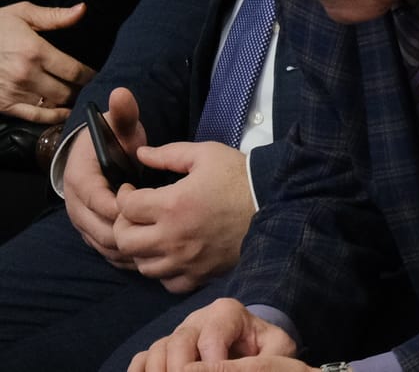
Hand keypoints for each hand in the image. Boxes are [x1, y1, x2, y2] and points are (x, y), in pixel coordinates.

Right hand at [0, 0, 91, 121]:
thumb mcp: (22, 13)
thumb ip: (54, 16)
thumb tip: (83, 10)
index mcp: (34, 52)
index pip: (74, 71)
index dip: (90, 75)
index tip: (97, 75)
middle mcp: (25, 75)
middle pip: (67, 91)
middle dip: (81, 89)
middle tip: (89, 86)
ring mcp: (13, 93)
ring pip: (53, 105)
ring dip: (68, 102)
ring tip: (78, 97)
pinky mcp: (2, 105)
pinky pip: (34, 116)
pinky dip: (52, 117)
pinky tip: (62, 113)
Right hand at [66, 84, 144, 266]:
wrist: (95, 159)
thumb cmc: (112, 142)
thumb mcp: (119, 127)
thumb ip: (124, 114)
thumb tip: (121, 92)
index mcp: (81, 179)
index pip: (99, 200)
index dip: (122, 204)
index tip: (146, 201)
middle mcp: (76, 205)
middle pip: (99, 229)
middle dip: (128, 231)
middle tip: (159, 228)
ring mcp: (82, 222)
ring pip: (102, 244)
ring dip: (128, 248)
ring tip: (158, 244)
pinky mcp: (91, 234)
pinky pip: (105, 252)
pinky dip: (124, 256)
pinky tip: (149, 254)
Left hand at [112, 141, 254, 290]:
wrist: (276, 203)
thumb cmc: (239, 176)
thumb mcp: (206, 154)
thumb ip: (169, 154)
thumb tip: (140, 155)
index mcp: (172, 204)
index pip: (126, 206)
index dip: (123, 195)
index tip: (132, 190)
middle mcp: (173, 237)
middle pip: (124, 240)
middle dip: (124, 225)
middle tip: (135, 215)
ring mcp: (185, 260)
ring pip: (142, 265)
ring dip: (142, 249)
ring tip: (153, 235)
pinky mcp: (200, 275)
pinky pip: (168, 283)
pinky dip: (164, 271)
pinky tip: (172, 256)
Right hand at [128, 298, 296, 371]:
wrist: (252, 344)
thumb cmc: (265, 346)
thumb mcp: (276, 347)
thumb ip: (267, 357)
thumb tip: (241, 369)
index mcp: (227, 312)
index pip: (212, 337)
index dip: (211, 364)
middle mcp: (197, 319)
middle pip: (179, 342)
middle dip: (181, 369)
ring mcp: (177, 334)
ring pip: (157, 350)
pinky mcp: (162, 350)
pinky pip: (141, 359)